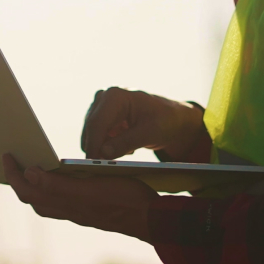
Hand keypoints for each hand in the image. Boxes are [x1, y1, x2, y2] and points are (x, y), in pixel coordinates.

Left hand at [2, 154, 155, 241]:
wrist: (153, 218)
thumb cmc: (126, 198)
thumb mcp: (93, 187)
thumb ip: (58, 185)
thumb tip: (29, 175)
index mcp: (67, 204)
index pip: (29, 191)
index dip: (14, 175)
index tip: (6, 155)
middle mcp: (70, 211)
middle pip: (33, 198)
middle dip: (17, 180)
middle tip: (10, 159)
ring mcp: (79, 213)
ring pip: (45, 202)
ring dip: (32, 186)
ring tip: (26, 168)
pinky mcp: (89, 211)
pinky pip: (59, 202)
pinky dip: (49, 190)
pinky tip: (53, 178)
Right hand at [81, 87, 205, 159]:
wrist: (173, 118)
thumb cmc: (165, 120)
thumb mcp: (149, 133)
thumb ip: (126, 142)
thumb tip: (103, 154)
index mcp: (115, 96)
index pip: (97, 123)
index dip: (94, 144)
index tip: (93, 164)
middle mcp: (104, 98)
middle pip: (91, 127)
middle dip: (97, 148)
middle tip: (108, 167)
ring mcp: (102, 106)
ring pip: (92, 133)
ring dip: (105, 147)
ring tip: (130, 149)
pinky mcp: (103, 117)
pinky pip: (98, 136)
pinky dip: (109, 145)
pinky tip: (127, 146)